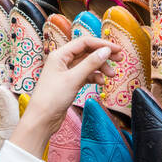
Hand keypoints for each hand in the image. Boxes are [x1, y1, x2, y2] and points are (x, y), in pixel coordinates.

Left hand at [8, 37, 120, 155]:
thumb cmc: (51, 98)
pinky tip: (101, 82)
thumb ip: (91, 63)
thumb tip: (106, 51)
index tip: (117, 49)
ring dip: (101, 67)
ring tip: (112, 75)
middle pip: (87, 52)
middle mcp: (62, 61)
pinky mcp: (69, 83)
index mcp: (60, 54)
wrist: (42, 119)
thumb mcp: (74, 79)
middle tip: (120, 59)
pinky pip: (85, 75)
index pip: (85, 42)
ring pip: (88, 64)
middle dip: (104, 55)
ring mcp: (66, 72)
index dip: (102, 44)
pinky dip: (94, 77)